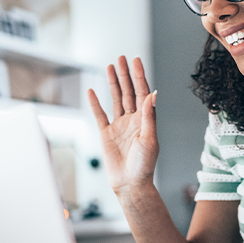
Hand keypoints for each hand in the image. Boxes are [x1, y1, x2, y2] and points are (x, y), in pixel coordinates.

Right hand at [87, 56, 157, 192]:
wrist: (130, 184)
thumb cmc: (144, 165)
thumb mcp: (149, 139)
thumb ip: (148, 116)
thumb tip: (152, 94)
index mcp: (145, 120)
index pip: (142, 92)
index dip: (139, 76)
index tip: (135, 60)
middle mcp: (132, 120)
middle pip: (128, 92)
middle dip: (125, 74)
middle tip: (121, 58)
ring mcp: (119, 126)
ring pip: (115, 99)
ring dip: (113, 83)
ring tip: (110, 66)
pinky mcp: (106, 134)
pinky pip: (99, 114)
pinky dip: (95, 102)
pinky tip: (92, 90)